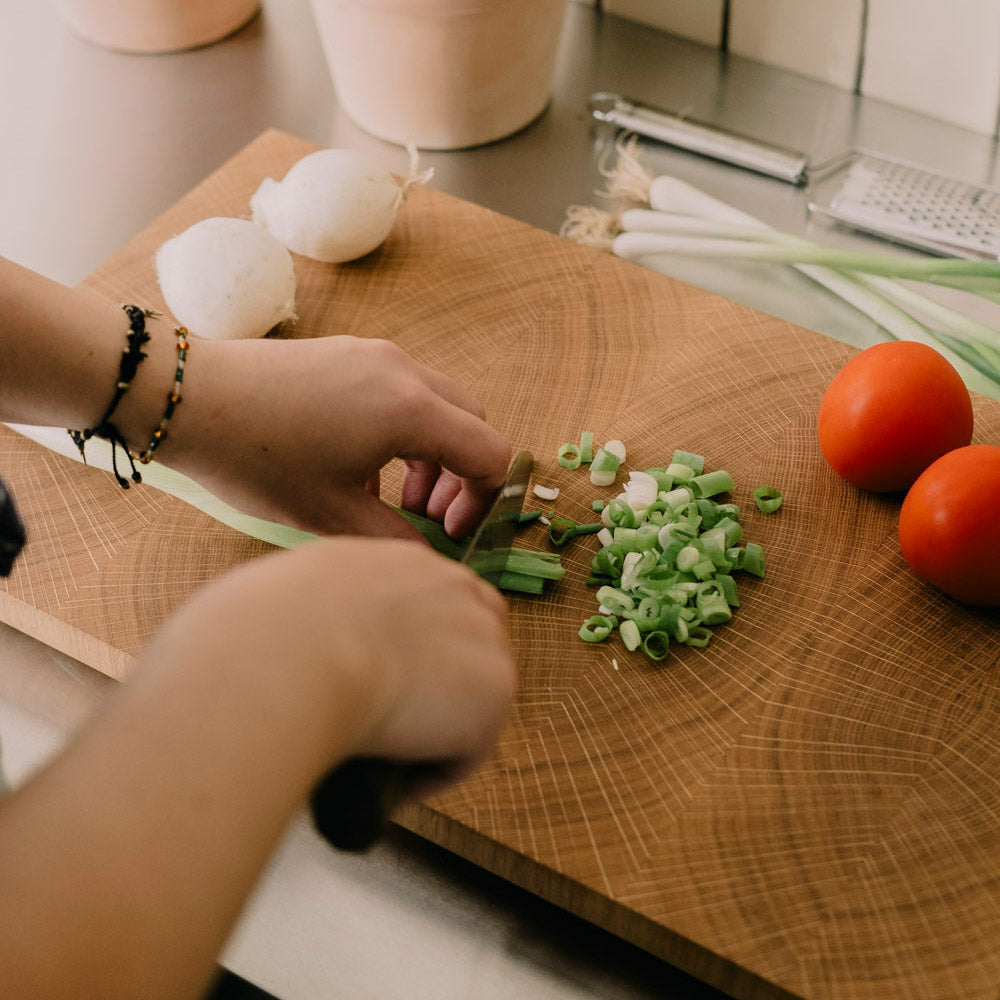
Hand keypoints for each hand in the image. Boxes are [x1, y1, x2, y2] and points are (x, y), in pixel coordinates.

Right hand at [146, 535, 515, 785]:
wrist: (283, 656)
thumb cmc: (252, 637)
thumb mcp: (275, 605)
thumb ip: (306, 621)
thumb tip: (279, 656)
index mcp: (394, 561)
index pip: (424, 606)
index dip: (404, 657)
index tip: (368, 693)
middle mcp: (448, 584)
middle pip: (464, 643)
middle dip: (434, 689)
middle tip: (381, 736)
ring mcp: (481, 634)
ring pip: (465, 701)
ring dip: (431, 733)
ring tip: (374, 764)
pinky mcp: (495, 690)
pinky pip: (464, 751)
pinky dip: (429, 773)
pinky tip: (385, 776)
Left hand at [162, 335, 510, 540]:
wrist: (186, 398)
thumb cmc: (258, 459)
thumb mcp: (330, 515)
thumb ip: (395, 540)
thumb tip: (428, 556)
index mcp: (411, 411)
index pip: (491, 453)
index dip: (483, 501)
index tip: (447, 531)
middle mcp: (405, 371)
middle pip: (471, 423)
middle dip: (461, 475)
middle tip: (425, 516)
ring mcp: (376, 355)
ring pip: (438, 405)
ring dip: (432, 453)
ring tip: (391, 496)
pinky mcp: (348, 352)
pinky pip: (402, 391)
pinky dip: (403, 430)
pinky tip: (359, 464)